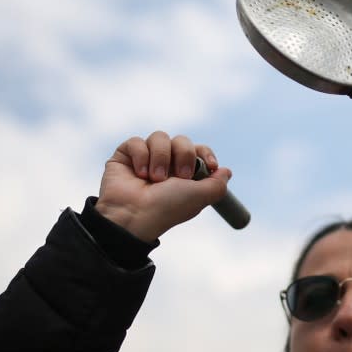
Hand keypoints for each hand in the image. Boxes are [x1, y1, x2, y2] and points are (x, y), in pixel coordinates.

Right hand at [95, 131, 230, 240]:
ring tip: (155, 179)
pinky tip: (139, 174)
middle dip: (184, 155)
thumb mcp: (201, 197)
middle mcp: (166, 164)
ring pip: (160, 137)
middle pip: (182, 140)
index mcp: (184, 174)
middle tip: (179, 176)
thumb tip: (226, 171)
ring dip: (161, 157)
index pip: (198, 151)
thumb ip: (217, 184)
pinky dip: (141, 156)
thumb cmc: (167, 208)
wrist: (135, 215)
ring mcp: (145, 158)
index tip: (211, 165)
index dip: (205, 153)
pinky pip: (137, 141)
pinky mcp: (125, 156)